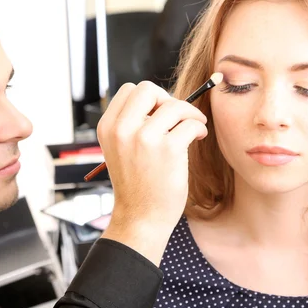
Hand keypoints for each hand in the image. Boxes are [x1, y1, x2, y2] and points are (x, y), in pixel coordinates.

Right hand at [97, 81, 207, 265]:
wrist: (141, 218)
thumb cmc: (136, 184)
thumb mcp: (121, 149)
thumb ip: (132, 123)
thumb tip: (163, 99)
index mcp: (108, 128)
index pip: (129, 90)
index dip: (149, 98)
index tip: (160, 114)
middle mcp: (122, 130)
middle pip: (148, 89)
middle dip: (167, 99)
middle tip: (177, 117)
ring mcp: (144, 139)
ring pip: (174, 105)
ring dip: (189, 113)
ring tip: (194, 127)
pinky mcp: (168, 150)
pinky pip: (191, 123)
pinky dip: (199, 127)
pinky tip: (198, 137)